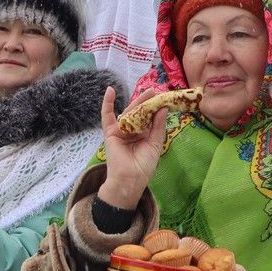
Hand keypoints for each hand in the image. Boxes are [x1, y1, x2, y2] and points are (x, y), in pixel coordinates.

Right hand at [98, 86, 169, 209]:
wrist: (129, 180)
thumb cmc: (143, 166)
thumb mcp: (155, 144)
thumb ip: (157, 126)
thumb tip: (162, 109)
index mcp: (144, 136)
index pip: (149, 118)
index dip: (155, 108)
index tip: (164, 98)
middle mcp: (132, 131)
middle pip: (140, 113)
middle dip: (148, 102)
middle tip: (157, 91)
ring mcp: (121, 131)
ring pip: (129, 112)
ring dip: (137, 101)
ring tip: (148, 92)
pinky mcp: (110, 132)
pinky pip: (107, 116)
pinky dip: (107, 103)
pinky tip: (110, 90)